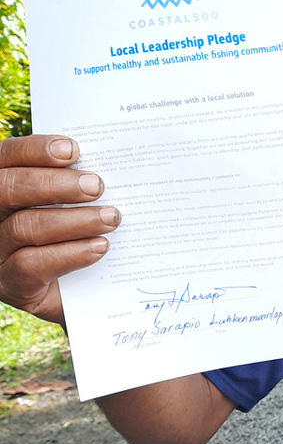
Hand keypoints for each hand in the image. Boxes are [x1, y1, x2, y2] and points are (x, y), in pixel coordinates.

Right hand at [0, 134, 120, 324]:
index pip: (6, 157)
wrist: (86, 294)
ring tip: (110, 218)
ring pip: (24, 227)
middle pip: (8, 188)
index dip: (35, 149)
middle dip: (55, 183)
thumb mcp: (73, 205)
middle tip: (96, 186)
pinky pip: (32, 265)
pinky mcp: (10, 285)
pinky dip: (71, 253)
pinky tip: (99, 247)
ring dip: (74, 220)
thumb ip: (76, 182)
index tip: (73, 150)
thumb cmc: (80, 236)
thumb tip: (106, 157)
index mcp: (1, 188)